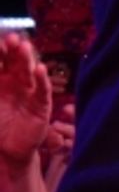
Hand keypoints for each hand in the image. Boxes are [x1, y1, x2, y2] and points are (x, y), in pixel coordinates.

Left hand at [0, 33, 51, 165]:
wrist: (7, 152)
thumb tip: (1, 72)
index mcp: (0, 80)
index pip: (0, 61)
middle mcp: (15, 83)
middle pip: (15, 62)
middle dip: (12, 50)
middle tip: (11, 38)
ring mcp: (29, 92)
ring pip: (29, 71)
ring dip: (27, 58)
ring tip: (24, 46)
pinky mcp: (41, 105)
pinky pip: (42, 90)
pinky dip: (42, 79)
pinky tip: (40, 69)